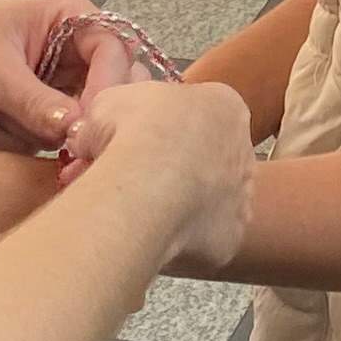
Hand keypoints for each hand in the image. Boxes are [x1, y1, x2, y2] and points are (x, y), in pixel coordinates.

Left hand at [0, 0, 108, 150]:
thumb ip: (39, 104)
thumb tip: (79, 132)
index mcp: (71, 20)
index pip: (116, 56)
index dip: (107, 93)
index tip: (85, 129)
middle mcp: (70, 55)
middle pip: (99, 99)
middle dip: (61, 125)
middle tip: (38, 141)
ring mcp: (49, 89)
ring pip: (63, 131)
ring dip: (14, 135)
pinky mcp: (27, 119)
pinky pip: (33, 146)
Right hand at [60, 77, 256, 273]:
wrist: (147, 188)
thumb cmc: (134, 132)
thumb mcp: (109, 103)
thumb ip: (114, 114)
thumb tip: (97, 134)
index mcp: (225, 106)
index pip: (201, 114)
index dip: (164, 128)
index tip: (136, 140)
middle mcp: (243, 150)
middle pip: (209, 157)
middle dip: (176, 166)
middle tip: (134, 178)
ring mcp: (243, 197)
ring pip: (210, 200)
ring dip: (181, 202)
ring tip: (138, 210)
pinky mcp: (233, 237)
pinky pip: (206, 237)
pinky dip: (183, 236)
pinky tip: (154, 234)